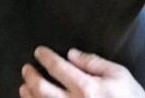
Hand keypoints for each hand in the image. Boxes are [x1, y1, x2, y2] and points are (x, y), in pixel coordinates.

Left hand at [20, 46, 144, 97]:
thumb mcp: (119, 75)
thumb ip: (94, 63)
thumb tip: (72, 54)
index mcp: (86, 87)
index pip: (59, 68)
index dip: (46, 58)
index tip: (38, 51)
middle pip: (43, 89)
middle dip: (32, 77)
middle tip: (26, 68)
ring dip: (29, 96)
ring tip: (24, 87)